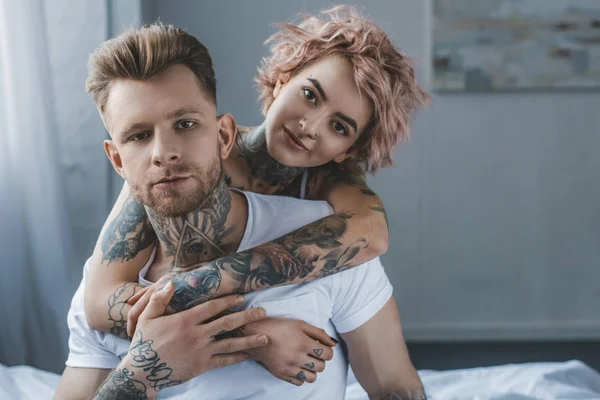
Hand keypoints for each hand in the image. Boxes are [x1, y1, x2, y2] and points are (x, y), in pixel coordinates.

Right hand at [125, 282, 269, 391]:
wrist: (143, 371)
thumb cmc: (144, 342)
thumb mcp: (146, 317)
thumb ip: (159, 299)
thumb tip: (171, 282)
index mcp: (185, 320)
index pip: (212, 307)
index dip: (228, 301)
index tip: (241, 297)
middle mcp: (197, 334)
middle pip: (227, 323)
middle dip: (247, 316)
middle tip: (263, 312)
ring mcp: (201, 351)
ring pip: (230, 343)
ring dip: (249, 339)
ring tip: (265, 337)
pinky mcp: (202, 365)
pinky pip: (223, 360)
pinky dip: (237, 357)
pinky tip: (248, 354)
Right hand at [244, 317, 336, 385]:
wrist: (256, 335)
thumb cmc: (279, 327)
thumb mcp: (300, 324)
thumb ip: (319, 333)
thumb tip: (334, 343)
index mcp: (304, 343)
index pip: (327, 355)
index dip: (327, 351)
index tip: (321, 348)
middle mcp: (298, 357)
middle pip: (321, 367)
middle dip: (321, 360)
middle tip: (314, 354)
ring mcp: (289, 368)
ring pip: (312, 378)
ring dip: (312, 370)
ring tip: (306, 362)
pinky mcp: (282, 374)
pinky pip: (299, 382)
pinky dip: (301, 376)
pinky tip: (297, 366)